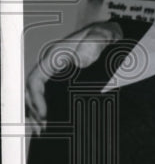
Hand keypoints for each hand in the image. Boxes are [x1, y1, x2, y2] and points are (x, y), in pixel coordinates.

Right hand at [25, 20, 123, 134]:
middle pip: (33, 90)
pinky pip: (49, 93)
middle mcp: (51, 64)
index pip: (36, 79)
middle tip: (42, 128)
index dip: (36, 98)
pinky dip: (47, 107)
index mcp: (55, 56)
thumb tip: (80, 61)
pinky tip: (51, 120)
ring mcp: (56, 71)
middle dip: (34, 110)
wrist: (111, 34)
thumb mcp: (101, 36)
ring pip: (38, 94)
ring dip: (37, 111)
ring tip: (41, 130)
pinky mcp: (63, 77)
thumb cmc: (104, 35)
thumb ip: (93, 45)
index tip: (44, 115)